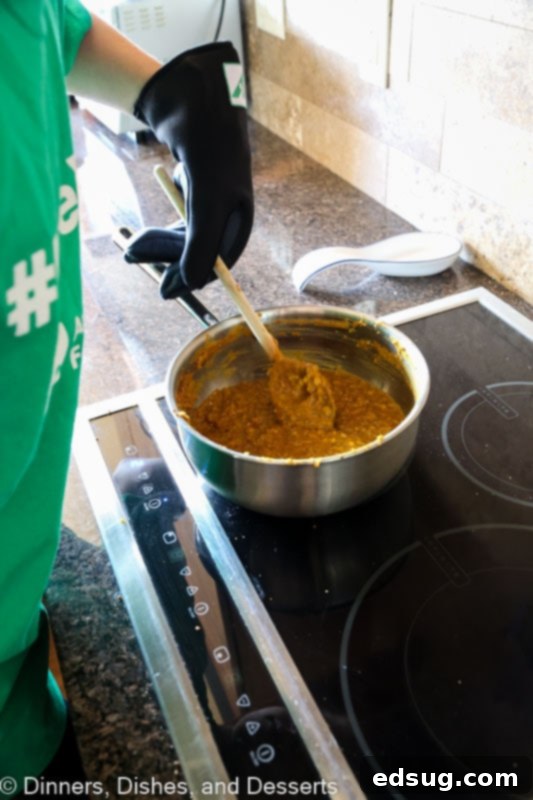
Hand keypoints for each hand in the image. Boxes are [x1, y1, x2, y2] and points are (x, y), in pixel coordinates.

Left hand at [133, 42, 253, 297]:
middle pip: (197, 252)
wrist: (197, 102)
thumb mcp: (204, 204)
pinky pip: (177, 223)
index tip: (166, 289)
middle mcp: (227, 216)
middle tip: (135, 260)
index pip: (218, 264)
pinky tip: (144, 233)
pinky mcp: (193, 191)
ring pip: (183, 239)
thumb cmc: (209, 152)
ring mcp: (210, 204)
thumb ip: (199, 246)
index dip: (192, 278)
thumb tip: (192, 285)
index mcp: (239, 222)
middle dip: (166, 259)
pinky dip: (160, 231)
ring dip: (157, 247)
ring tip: (131, 249)